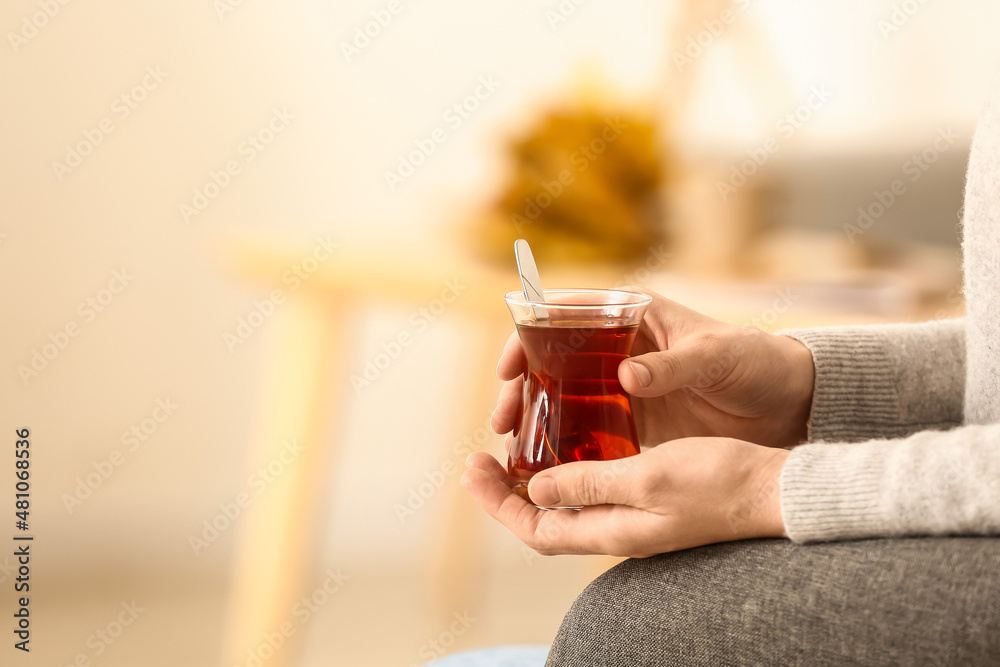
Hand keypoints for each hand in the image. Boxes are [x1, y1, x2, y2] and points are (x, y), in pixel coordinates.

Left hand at [461, 438, 788, 556]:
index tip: (474, 470)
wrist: (770, 490)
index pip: (536, 529)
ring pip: (565, 507)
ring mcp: (631, 517)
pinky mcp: (646, 500)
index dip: (499, 504)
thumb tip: (538, 488)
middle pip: (543, 521)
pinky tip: (565, 449)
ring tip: (511, 452)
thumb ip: (591, 482)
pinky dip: (566, 473)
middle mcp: (616, 529)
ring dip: (532, 484)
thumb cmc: (716, 481)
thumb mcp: (647, 475)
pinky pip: (591, 492)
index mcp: (612, 530)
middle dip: (505, 494)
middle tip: (479, 460)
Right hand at [492, 288, 813, 448]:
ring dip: (536, 420)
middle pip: (552, 361)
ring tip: (513, 449)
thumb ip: (673, 365)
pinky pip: (589, 430)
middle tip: (502, 421)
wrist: (789, 402)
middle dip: (520, 388)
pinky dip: (566, 445)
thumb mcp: (716, 356)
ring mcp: (622, 387)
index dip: (528, 337)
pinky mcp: (634, 420)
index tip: (508, 367)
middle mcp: (618, 348)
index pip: (564, 315)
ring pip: (563, 398)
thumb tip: (626, 376)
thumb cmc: (755, 361)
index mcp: (632, 315)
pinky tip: (547, 466)